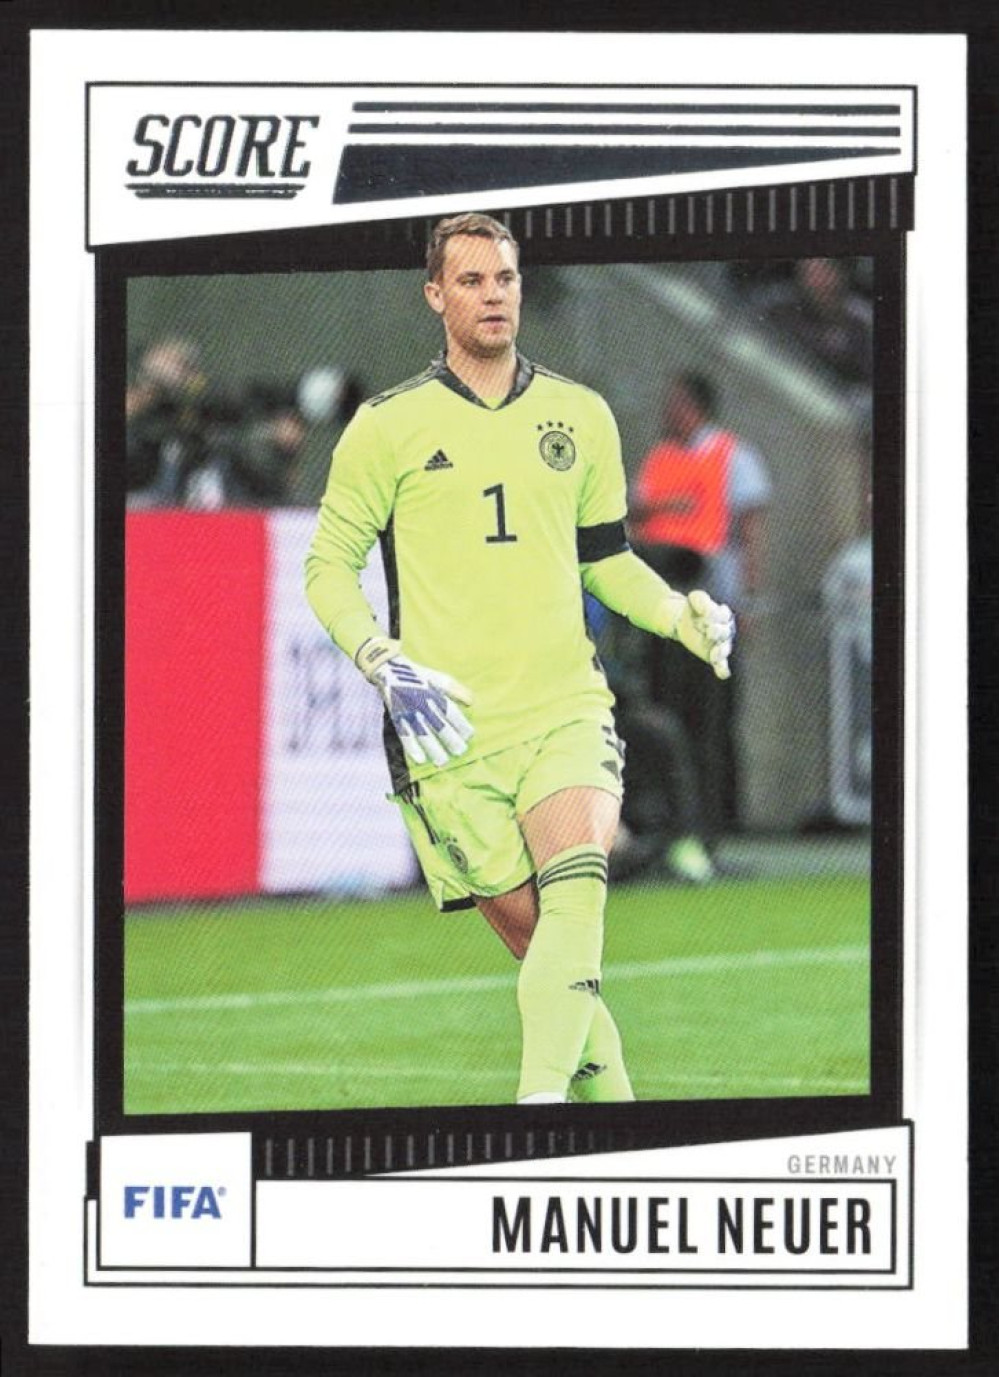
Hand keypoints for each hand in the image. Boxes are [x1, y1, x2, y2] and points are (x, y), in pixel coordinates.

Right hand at [356, 637, 474, 766]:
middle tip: (460, 751)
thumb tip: (471, 702)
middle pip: (440, 727)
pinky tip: (420, 760)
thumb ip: (455, 690)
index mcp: (435, 694)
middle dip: (451, 741)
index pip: (451, 713)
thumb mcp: (440, 678)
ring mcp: (410, 713)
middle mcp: (423, 705)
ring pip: (424, 735)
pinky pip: (405, 736)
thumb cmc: (420, 676)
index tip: (469, 735)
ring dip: (434, 750)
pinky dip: (412, 748)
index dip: (461, 726)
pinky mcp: (398, 718)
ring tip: (443, 762)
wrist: (390, 670)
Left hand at [669, 590, 734, 679]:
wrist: (682, 622)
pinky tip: (723, 674)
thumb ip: (702, 601)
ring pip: (724, 649)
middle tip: (709, 632)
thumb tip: (708, 614)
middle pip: (725, 632)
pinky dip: (723, 670)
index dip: (715, 616)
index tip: (704, 617)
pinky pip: (722, 665)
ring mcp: (721, 644)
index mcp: (724, 614)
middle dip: (718, 632)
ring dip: (720, 652)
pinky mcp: (714, 657)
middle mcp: (725, 630)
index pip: (723, 615)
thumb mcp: (695, 599)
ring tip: (715, 656)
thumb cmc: (692, 609)